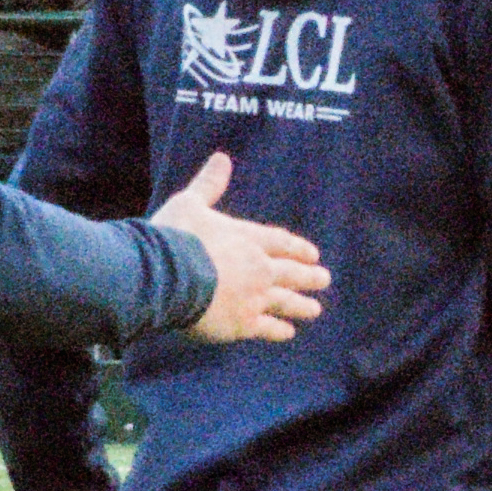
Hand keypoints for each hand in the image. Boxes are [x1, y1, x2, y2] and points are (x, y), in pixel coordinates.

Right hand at [151, 152, 331, 343]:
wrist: (166, 274)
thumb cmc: (174, 235)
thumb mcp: (190, 203)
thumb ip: (209, 184)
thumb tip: (222, 158)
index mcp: (246, 238)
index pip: (280, 242)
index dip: (297, 249)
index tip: (313, 254)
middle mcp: (257, 268)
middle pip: (289, 272)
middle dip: (308, 276)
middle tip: (325, 279)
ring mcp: (252, 297)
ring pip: (284, 301)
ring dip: (301, 305)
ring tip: (315, 309)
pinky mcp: (241, 323)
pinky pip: (266, 328)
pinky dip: (278, 330)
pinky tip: (287, 332)